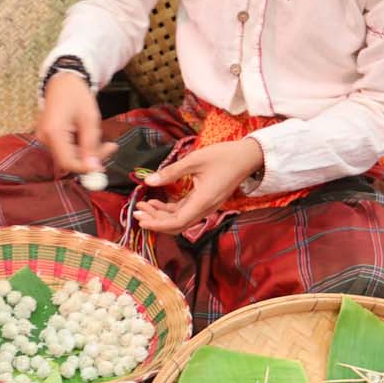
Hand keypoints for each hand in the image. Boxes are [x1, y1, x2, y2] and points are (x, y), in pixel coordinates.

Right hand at [36, 71, 114, 175]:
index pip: (67, 162)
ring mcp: (45, 138)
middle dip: (90, 158)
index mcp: (54, 131)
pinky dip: (80, 148)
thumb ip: (91, 145)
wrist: (63, 81)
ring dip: (87, 153)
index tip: (102, 166)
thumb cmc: (76, 95)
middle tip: (110, 148)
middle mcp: (45, 137)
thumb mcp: (90, 119)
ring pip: (69, 156)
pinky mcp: (48, 138)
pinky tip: (90, 138)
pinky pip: (66, 149)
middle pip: (68, 160)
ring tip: (104, 142)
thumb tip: (93, 168)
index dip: (85, 168)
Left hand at [132, 138, 263, 234]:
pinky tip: (157, 202)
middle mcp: (205, 209)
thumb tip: (149, 181)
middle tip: (136, 211)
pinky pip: (185, 211)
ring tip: (143, 206)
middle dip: (155, 221)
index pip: (176, 222)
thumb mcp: (194, 160)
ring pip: (180, 219)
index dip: (156, 224)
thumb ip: (171, 172)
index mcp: (202, 201)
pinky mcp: (205, 202)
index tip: (140, 219)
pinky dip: (170, 210)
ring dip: (161, 216)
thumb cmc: (223, 156)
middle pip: (176, 225)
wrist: (247, 157)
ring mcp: (206, 207)